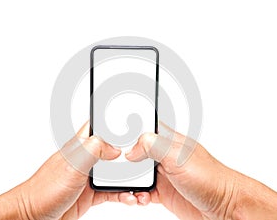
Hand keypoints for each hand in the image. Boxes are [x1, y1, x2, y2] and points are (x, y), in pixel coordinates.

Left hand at [0, 122, 148, 219]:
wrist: (35, 215)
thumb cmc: (44, 188)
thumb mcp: (72, 164)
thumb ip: (94, 150)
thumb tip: (115, 148)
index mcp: (83, 145)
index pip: (102, 126)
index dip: (117, 122)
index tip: (134, 120)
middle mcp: (89, 158)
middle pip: (115, 150)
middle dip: (130, 154)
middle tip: (145, 157)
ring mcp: (91, 175)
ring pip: (117, 172)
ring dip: (129, 178)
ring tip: (139, 183)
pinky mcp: (92, 192)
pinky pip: (114, 191)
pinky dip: (124, 194)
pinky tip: (129, 196)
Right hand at [126, 122, 276, 219]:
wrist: (224, 207)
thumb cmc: (211, 178)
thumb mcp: (179, 156)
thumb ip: (153, 145)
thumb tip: (131, 149)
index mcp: (166, 140)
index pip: (140, 130)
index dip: (125, 135)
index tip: (113, 144)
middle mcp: (162, 154)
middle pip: (133, 153)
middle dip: (124, 161)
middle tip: (116, 169)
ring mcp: (162, 173)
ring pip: (135, 174)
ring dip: (128, 182)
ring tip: (129, 187)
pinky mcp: (162, 191)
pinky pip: (141, 191)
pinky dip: (136, 195)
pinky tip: (140, 197)